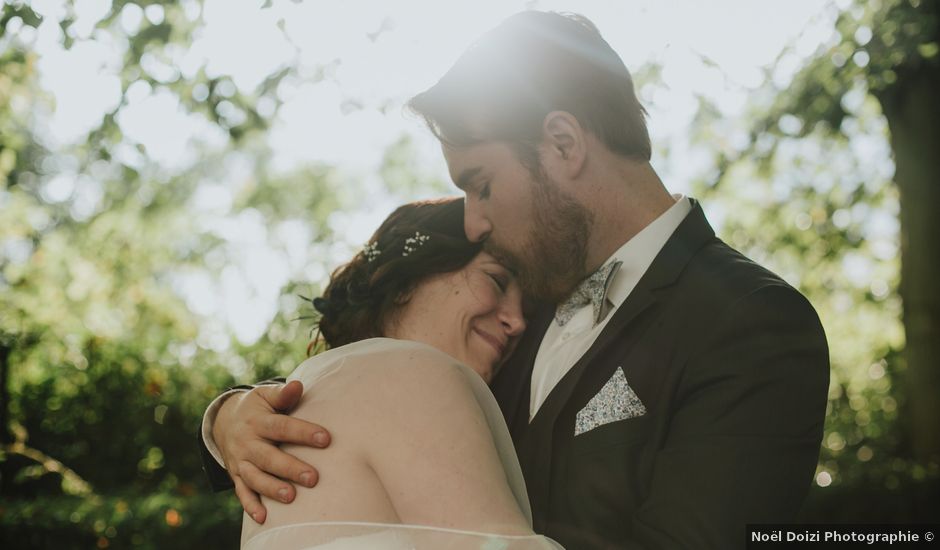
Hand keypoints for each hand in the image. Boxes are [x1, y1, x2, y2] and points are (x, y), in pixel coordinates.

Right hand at [213, 380, 330, 523]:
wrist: (224, 421)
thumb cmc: (256, 407)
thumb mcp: (265, 396)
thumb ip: (283, 394)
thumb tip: (298, 385)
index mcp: (258, 421)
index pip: (282, 427)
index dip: (303, 432)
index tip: (326, 439)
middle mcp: (247, 442)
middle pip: (268, 457)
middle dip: (290, 468)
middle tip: (314, 478)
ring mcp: (240, 461)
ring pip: (255, 477)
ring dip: (272, 488)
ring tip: (292, 497)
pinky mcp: (236, 475)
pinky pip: (242, 492)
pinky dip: (251, 506)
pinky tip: (264, 518)